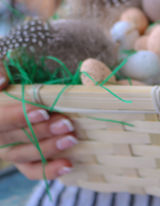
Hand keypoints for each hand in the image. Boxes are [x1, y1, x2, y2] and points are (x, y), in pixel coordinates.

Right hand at [0, 63, 76, 179]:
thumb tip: (2, 79)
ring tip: (72, 139)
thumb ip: (1, 70)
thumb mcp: (7, 72)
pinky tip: (68, 164)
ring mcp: (9, 148)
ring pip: (24, 154)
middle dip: (42, 130)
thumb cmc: (19, 82)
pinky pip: (31, 171)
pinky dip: (48, 170)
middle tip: (67, 124)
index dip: (18, 116)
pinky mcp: (23, 160)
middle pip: (15, 136)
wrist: (33, 100)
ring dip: (49, 147)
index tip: (43, 111)